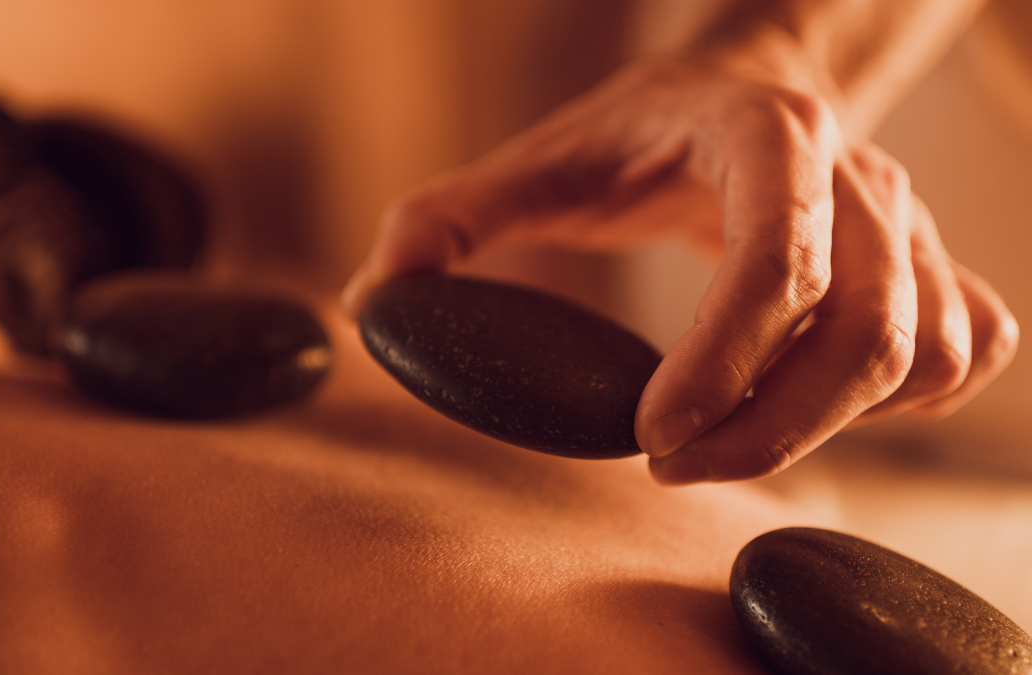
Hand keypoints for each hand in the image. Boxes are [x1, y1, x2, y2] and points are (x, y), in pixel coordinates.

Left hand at [342, 52, 1016, 483]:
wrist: (745, 84)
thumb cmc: (640, 131)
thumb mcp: (538, 160)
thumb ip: (448, 220)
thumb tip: (374, 304)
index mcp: (764, 139)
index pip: (777, 262)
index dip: (722, 365)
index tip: (650, 439)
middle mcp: (859, 178)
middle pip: (866, 333)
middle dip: (772, 431)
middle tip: (675, 467)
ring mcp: (910, 225)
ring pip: (919, 356)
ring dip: (828, 427)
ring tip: (728, 439)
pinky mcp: (936, 266)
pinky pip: (963, 356)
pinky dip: (903, 405)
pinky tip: (817, 405)